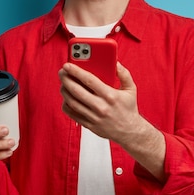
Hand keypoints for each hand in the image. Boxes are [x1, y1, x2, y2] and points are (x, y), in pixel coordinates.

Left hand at [59, 62, 166, 180]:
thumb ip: (124, 74)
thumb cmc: (129, 108)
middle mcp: (101, 107)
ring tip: (63, 83)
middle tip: (62, 72)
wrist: (130, 132)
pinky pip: (72, 114)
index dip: (76, 71)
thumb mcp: (131, 89)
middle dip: (66, 79)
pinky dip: (66, 104)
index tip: (68, 65)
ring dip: (64, 91)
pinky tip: (66, 97)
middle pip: (77, 90)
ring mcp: (94, 117)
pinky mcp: (89, 125)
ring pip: (72, 102)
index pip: (89, 80)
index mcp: (110, 96)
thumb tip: (115, 62)